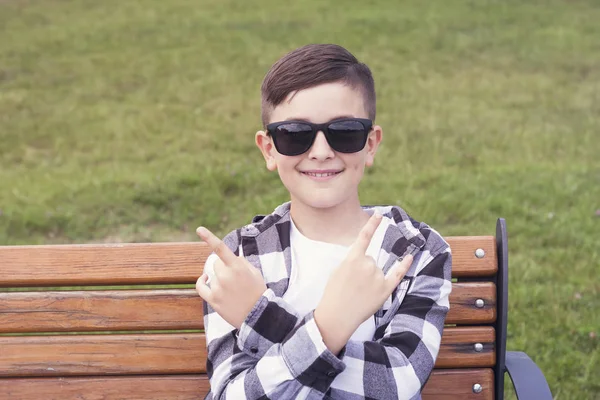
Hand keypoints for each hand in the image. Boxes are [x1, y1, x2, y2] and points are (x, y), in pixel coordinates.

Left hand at [195, 227, 266, 329]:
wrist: (258, 316)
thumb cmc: (258, 292)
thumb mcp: (255, 273)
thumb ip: (242, 262)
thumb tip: (232, 257)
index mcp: (238, 267)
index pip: (221, 249)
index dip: (209, 237)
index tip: (199, 229)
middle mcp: (226, 277)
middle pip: (216, 264)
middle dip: (223, 268)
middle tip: (234, 278)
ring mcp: (218, 289)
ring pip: (212, 276)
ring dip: (219, 279)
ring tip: (232, 289)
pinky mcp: (213, 300)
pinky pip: (201, 287)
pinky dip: (202, 281)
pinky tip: (205, 279)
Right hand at [314, 213, 413, 353]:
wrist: (337, 316)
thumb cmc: (334, 294)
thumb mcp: (337, 271)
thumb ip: (351, 261)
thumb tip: (363, 259)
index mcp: (352, 259)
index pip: (364, 237)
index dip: (372, 224)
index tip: (378, 214)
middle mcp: (367, 265)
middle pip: (369, 260)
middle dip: (362, 270)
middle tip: (351, 285)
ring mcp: (377, 277)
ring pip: (376, 271)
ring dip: (370, 280)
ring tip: (358, 293)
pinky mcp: (385, 290)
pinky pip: (397, 274)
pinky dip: (404, 266)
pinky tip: (409, 257)